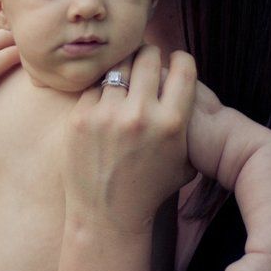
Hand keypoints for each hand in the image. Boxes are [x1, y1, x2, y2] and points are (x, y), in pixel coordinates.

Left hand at [63, 46, 197, 234]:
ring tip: (124, 76)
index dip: (180, 59)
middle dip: (148, 55)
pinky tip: (104, 101)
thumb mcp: (184, 158)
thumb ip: (189, 121)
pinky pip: (93, 86)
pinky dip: (100, 90)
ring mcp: (108, 115)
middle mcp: (141, 115)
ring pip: (117, 66)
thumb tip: (187, 82)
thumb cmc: (150, 187)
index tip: (174, 61)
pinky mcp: (80, 118)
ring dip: (123, 67)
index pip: (183, 67)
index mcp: (173, 123)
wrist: (108, 216)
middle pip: (147, 56)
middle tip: (145, 61)